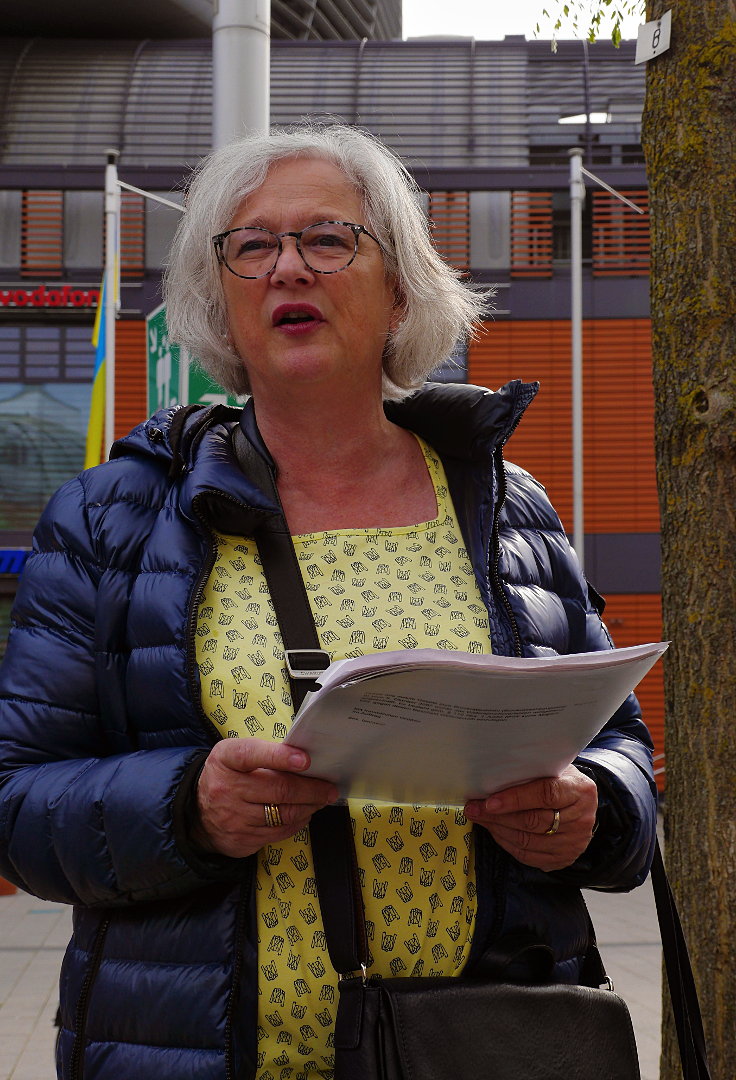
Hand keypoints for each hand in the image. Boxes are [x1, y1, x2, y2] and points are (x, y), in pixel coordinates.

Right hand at [194, 739, 339, 857]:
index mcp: (226, 759)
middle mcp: (227, 789)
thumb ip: (263, 753)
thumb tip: (304, 761)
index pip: (253, 754)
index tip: (305, 760)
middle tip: (329, 788)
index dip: (280, 757)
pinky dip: (296, 823)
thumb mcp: (234, 754)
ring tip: (320, 800)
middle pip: (278, 790)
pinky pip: (278, 833)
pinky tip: (303, 814)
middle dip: (311, 790)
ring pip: (283, 815)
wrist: (197, 812)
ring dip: (308, 808)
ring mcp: (233, 818)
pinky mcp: (240, 841)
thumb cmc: (227, 775)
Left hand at [464, 766, 597, 870]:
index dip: (515, 799)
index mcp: (580, 790)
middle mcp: (581, 819)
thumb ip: (532, 772)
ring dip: (497, 830)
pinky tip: (494, 831)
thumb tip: (492, 776)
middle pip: (533, 821)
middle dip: (498, 816)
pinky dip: (506, 843)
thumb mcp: (554, 769)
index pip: (545, 794)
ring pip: (528, 841)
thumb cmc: (561, 781)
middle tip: (474, 809)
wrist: (583, 805)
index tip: (489, 801)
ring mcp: (574, 843)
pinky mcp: (564, 859)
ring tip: (479, 818)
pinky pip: (528, 856)